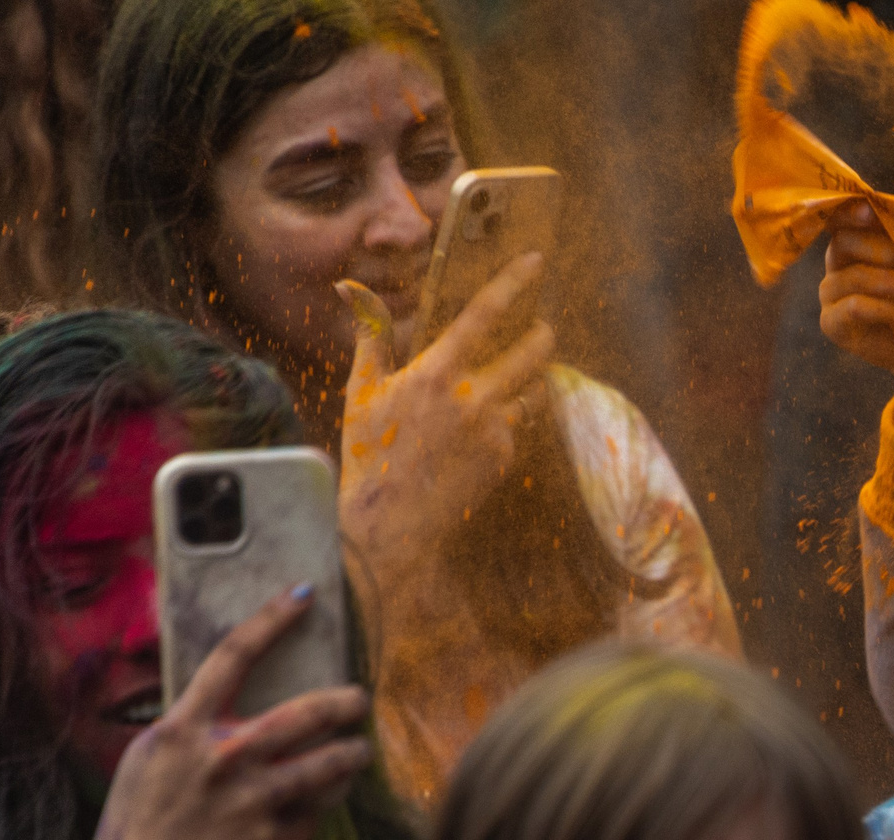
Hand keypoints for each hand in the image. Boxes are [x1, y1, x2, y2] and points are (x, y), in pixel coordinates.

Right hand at [6, 590, 373, 839]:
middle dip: (346, 702)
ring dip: (353, 755)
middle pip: (309, 712)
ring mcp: (252, 802)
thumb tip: (235, 693)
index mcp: (183, 731)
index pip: (232, 657)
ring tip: (358, 750)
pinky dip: (323, 804)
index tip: (303, 595)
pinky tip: (322, 800)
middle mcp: (223, 761)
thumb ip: (194, 723)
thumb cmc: (140, 816)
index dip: (272, 620)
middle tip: (358, 699)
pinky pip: (318, 811)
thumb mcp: (151, 756)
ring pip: (331, 764)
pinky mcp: (272, 838)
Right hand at [335, 254, 554, 621]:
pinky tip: (483, 428)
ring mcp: (494, 430)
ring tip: (515, 376)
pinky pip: (517, 425)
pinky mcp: (506, 457)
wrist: (392, 523)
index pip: (483, 315)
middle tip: (543, 327)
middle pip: (531, 352)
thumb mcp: (362, 389)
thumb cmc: (370, 452)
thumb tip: (351, 287)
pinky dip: (507, 418)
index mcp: (435, 374)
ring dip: (531, 378)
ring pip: (532, 390)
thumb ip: (370, 334)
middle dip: (541, 335)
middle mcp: (472, 398)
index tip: (535, 262)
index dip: (512, 284)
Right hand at [818, 201, 893, 439]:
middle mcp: (838, 265)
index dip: (852, 211)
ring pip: (854, 276)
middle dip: (885, 249)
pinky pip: (857, 307)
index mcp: (860, 242)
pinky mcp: (833, 324)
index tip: (872, 211)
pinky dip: (891, 310)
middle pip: (844, 241)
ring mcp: (831, 295)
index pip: (843, 217)